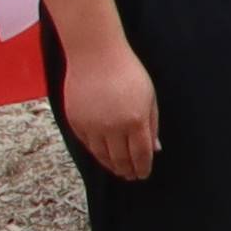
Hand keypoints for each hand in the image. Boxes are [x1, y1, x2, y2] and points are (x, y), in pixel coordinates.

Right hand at [57, 36, 162, 181]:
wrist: (95, 54)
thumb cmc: (127, 71)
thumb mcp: (149, 96)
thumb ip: (151, 124)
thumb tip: (154, 149)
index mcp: (135, 121)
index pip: (140, 154)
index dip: (142, 167)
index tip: (143, 174)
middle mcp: (112, 127)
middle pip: (120, 159)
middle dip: (127, 170)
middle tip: (130, 176)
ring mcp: (92, 125)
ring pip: (102, 155)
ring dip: (111, 165)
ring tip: (118, 169)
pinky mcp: (76, 121)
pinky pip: (87, 143)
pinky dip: (96, 152)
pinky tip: (102, 154)